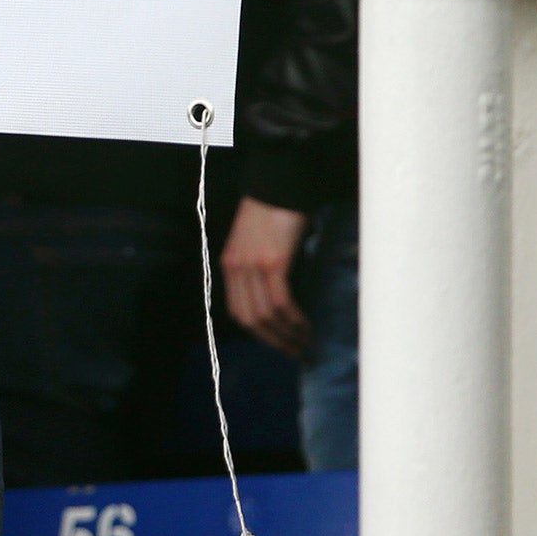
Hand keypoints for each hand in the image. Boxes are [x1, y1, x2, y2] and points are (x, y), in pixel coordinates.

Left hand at [222, 196, 311, 356]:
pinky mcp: (272, 261)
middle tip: (297, 352)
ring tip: (307, 343)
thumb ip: (261, 269)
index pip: (238, 312)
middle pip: (250, 320)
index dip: (258, 333)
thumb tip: (283, 299)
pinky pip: (281, 301)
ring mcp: (252, 265)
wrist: (277, 183)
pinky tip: (306, 326)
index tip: (279, 344)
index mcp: (230, 265)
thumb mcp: (256, 244)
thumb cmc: (272, 212)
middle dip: (274, 341)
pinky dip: (294, 319)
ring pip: (266, 315)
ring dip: (288, 335)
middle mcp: (236, 268)